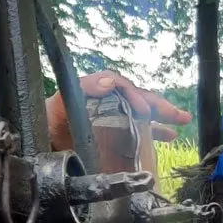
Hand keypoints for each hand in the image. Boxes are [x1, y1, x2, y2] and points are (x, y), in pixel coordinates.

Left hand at [46, 71, 191, 150]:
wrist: (41, 140)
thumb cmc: (49, 119)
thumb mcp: (61, 100)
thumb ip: (84, 88)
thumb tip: (111, 81)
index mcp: (98, 91)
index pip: (122, 88)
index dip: (136, 96)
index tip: (144, 109)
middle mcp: (109, 102)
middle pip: (138, 100)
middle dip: (159, 106)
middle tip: (177, 114)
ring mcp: (113, 119)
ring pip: (143, 114)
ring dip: (163, 117)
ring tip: (181, 120)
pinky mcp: (113, 136)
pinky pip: (137, 131)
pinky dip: (154, 132)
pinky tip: (168, 136)